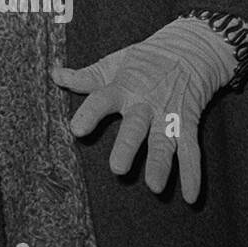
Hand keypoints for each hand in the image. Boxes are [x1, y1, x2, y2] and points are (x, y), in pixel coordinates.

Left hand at [51, 17, 236, 202]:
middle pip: (136, 126)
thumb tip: (55, 74)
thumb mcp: (114, 63)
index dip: (90, 114)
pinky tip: (190, 196)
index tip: (76, 129)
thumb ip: (86, 77)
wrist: (190, 50)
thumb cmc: (145, 59)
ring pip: (164, 142)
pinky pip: (192, 151)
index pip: (102, 99)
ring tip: (155, 187)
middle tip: (117, 168)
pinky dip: (193, 174)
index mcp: (123, 87)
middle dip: (128, 146)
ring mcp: (168, 115)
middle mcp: (145, 103)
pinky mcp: (188, 124)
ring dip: (161, 164)